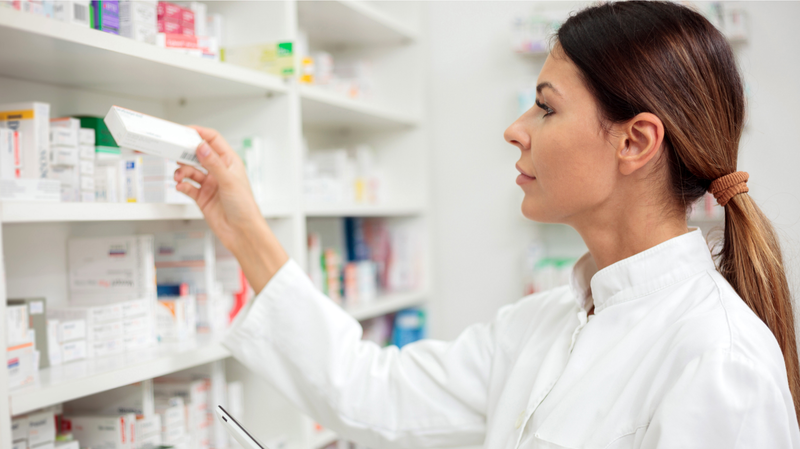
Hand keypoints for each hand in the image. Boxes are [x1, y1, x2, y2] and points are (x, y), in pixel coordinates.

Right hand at [174, 126, 287, 292]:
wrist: (242, 232)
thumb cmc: (244, 207)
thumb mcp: (229, 182)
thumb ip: (213, 163)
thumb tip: (202, 146)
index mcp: (230, 162)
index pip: (213, 140)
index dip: (199, 133)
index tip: (184, 131)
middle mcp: (219, 171)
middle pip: (198, 154)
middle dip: (185, 153)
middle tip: (173, 151)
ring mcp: (210, 184)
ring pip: (190, 170)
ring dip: (182, 171)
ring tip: (178, 176)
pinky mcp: (202, 197)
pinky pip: (187, 186)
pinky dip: (182, 185)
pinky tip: (180, 186)